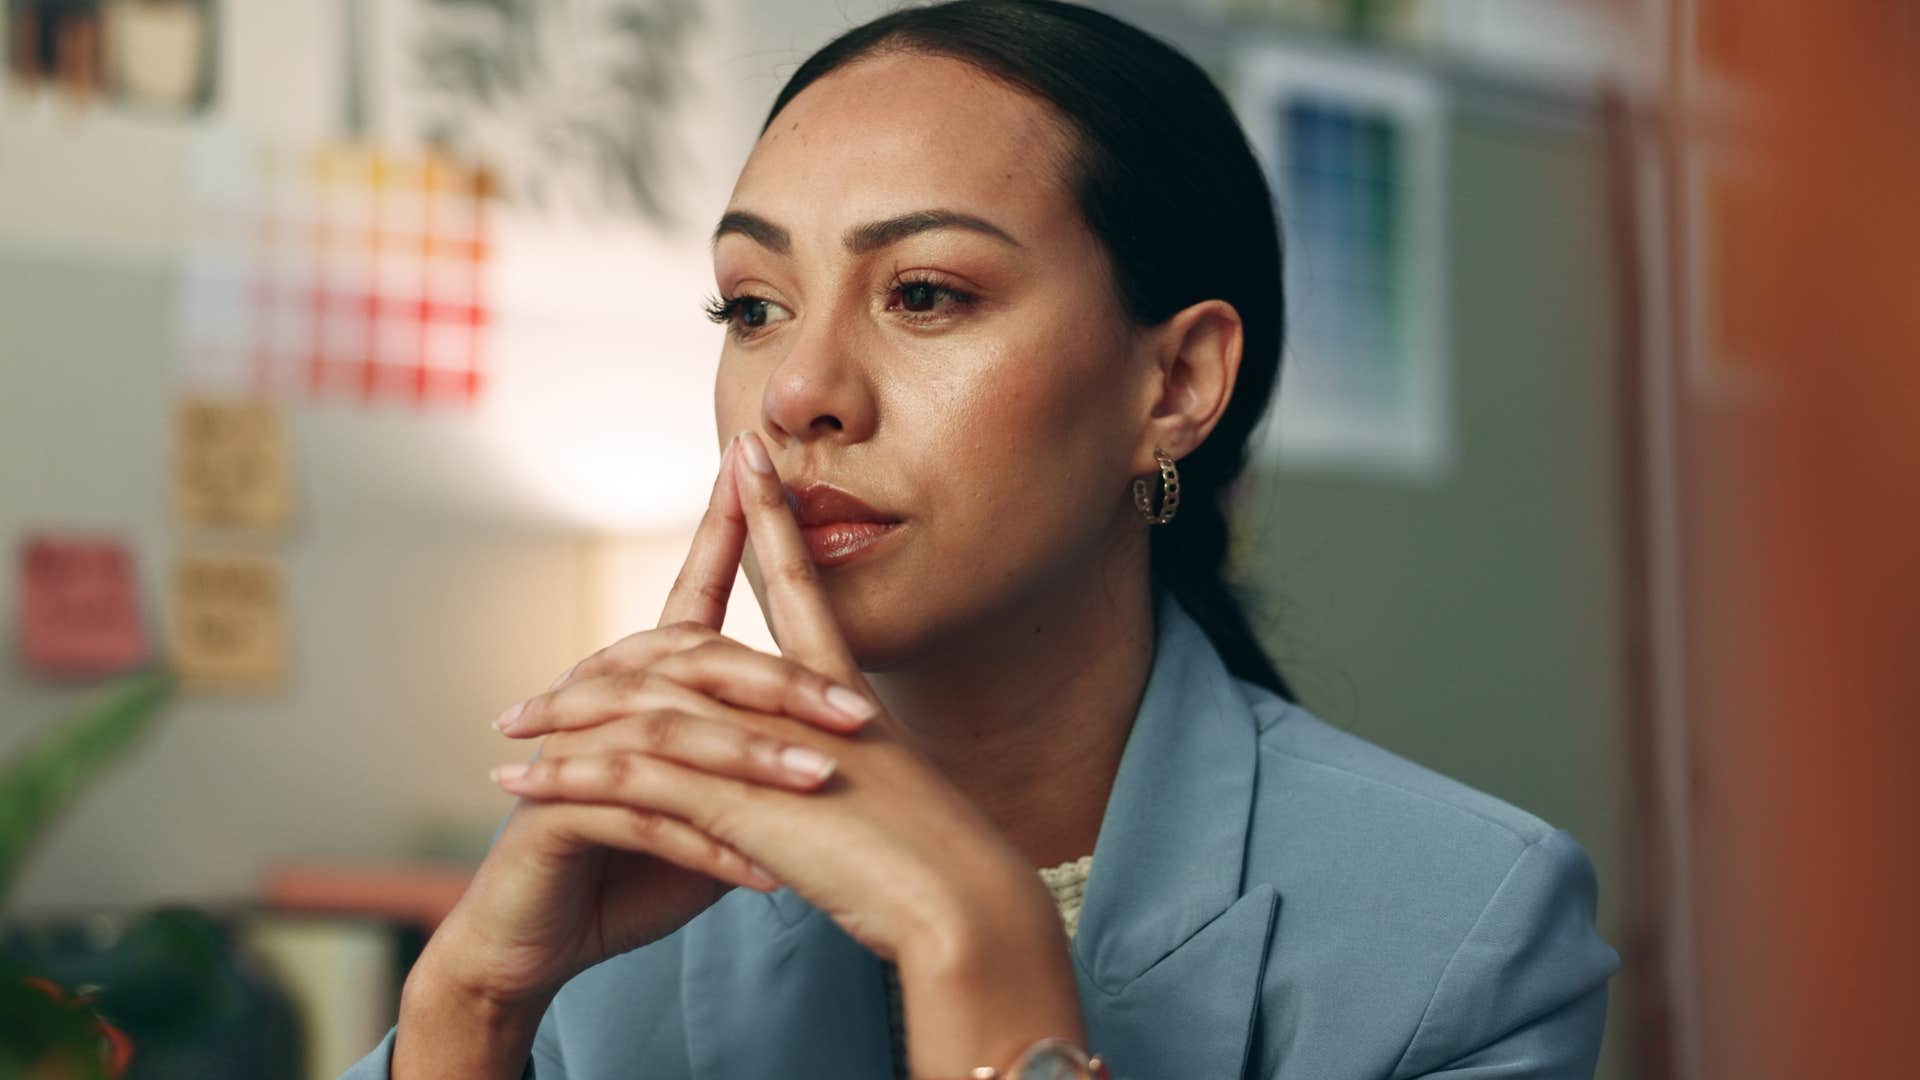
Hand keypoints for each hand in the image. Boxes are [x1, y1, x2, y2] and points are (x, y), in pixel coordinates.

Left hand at [491, 432, 1085, 1075]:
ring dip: (568, 717)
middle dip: (610, 658)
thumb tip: (853, 775)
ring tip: (509, 728)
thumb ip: (867, 774)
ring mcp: (759, 744)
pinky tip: (518, 784)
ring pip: (642, 707)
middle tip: (555, 667)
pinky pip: (628, 773)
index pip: (801, 587)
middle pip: (690, 645)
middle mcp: (797, 703)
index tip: (749, 457)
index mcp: (844, 695)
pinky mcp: (732, 794)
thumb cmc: (948, 867)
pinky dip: (568, 774)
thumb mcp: (901, 799)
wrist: (962, 900)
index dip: (771, 519)